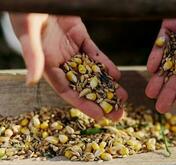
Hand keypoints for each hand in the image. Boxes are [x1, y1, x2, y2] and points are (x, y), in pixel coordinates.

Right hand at [9, 13, 127, 120]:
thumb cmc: (26, 11)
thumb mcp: (28, 33)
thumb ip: (32, 56)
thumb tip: (32, 81)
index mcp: (47, 65)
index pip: (67, 90)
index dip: (83, 104)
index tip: (99, 116)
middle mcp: (60, 61)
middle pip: (83, 85)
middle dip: (101, 100)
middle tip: (118, 113)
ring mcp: (71, 50)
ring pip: (92, 72)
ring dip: (107, 85)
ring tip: (122, 97)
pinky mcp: (80, 37)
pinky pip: (95, 54)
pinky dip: (106, 64)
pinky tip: (117, 75)